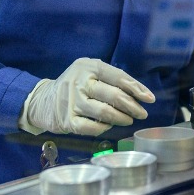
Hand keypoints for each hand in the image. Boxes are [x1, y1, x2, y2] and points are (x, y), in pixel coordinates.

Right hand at [20, 58, 155, 135]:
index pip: (118, 77)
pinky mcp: (67, 121)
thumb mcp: (90, 71)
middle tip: (142, 113)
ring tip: (128, 119)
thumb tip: (139, 93)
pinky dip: (104, 128)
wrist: (43, 100)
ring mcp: (72, 102)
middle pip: (113, 95)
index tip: (150, 98)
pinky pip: (92, 127)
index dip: (137, 88)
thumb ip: (111, 78)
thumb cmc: (75, 85)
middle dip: (132, 106)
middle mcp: (79, 82)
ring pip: (104, 112)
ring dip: (121, 118)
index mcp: (88, 66)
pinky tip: (109, 125)